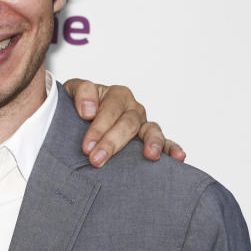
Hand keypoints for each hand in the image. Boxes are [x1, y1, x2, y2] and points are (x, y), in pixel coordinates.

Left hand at [63, 78, 186, 167]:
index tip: (86, 145)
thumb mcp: (71, 91)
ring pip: (150, 130)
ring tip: (150, 155)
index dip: (98, 126)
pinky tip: (178, 157)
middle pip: (127, 122)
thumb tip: (89, 112)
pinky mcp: (150, 138)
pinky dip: (172, 148)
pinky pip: (166, 142)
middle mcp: (131, 107)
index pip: (109, 108)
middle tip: (96, 159)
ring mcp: (142, 123)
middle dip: (112, 141)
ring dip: (151, 142)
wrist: (77, 117)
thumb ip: (80, 92)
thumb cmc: (75, 106)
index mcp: (114, 94)